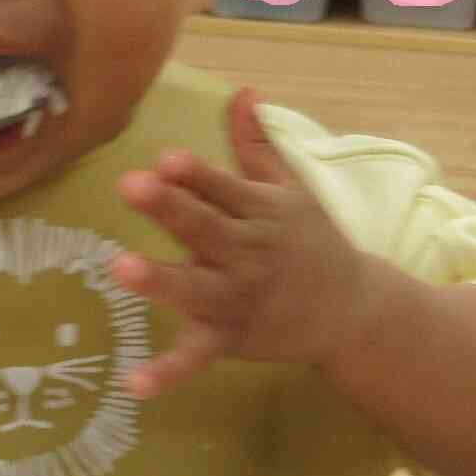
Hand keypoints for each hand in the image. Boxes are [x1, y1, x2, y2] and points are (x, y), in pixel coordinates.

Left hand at [112, 89, 377, 397]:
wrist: (354, 312)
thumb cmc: (311, 243)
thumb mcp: (291, 189)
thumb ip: (257, 144)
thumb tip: (240, 91)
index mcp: (261, 213)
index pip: (225, 187)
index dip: (196, 173)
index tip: (167, 158)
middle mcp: (248, 254)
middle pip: (206, 228)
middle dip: (171, 207)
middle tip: (131, 185)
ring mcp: (239, 299)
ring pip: (196, 289)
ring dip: (160, 280)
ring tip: (121, 267)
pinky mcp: (231, 339)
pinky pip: (196, 358)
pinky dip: (168, 373)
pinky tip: (135, 385)